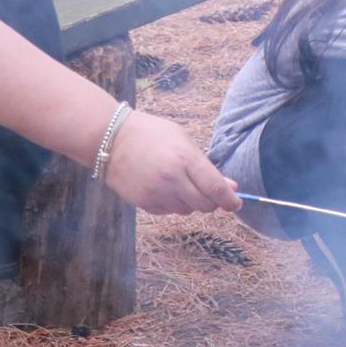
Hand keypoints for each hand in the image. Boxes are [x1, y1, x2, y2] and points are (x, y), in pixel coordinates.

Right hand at [105, 111, 242, 214]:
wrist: (110, 139)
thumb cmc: (152, 135)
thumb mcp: (184, 141)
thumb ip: (207, 166)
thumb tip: (231, 188)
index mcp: (184, 160)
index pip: (216, 188)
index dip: (230, 200)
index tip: (236, 204)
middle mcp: (171, 179)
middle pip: (204, 205)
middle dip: (212, 201)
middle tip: (208, 191)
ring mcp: (155, 193)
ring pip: (187, 210)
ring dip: (191, 202)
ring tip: (180, 183)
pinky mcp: (142, 203)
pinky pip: (168, 211)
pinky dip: (172, 204)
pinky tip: (163, 187)